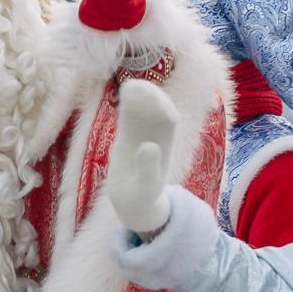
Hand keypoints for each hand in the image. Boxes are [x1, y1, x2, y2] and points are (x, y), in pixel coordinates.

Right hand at [107, 79, 177, 234]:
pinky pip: (129, 118)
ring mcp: (141, 136)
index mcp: (164, 147)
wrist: (133, 205)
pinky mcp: (127, 138)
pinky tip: (124, 93)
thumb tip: (149, 146)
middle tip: (137, 86)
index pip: (168, 121)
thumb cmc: (142, 198)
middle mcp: (155, 138)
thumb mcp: (146, 188)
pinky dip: (128, 106)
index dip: (163, 106)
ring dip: (138, 98)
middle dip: (150, 97)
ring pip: (143, 112)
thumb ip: (148, 169)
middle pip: (157, 112)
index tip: (153, 97)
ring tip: (129, 86)